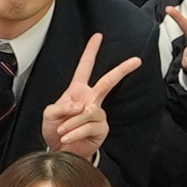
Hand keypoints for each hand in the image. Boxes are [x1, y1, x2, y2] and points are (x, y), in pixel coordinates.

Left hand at [42, 33, 142, 160]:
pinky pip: (89, 126)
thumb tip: (81, 106)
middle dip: (122, 70)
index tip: (98, 36)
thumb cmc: (55, 129)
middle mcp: (91, 99)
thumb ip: (62, 106)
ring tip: (62, 131)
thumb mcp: (50, 114)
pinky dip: (74, 132)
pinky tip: (67, 138)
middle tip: (136, 60)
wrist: (60, 150)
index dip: (90, 51)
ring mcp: (98, 114)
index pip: (85, 67)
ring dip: (71, 122)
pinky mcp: (101, 129)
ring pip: (88, 111)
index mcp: (78, 91)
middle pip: (108, 81)